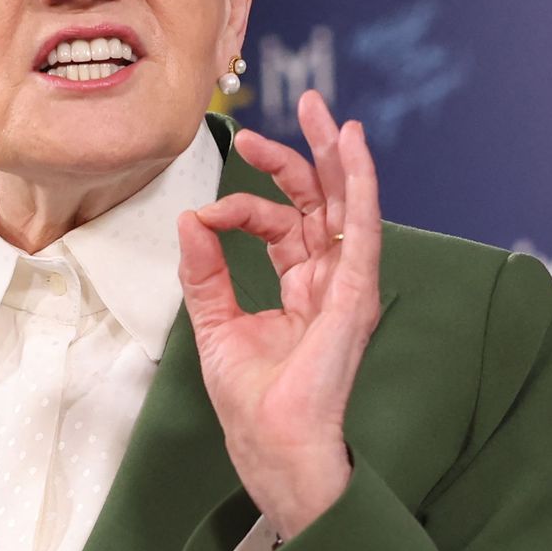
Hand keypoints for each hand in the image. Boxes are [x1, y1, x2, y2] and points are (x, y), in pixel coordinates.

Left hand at [176, 90, 382, 539]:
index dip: (244, 206)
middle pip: (323, 202)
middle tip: (300, 105)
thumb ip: (204, 271)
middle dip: (308, 153)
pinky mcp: (355, 295)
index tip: (207, 217)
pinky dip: (360, 186)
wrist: (273, 445)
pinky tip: (353, 148)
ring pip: (346, 206)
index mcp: (301, 286)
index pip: (280, 223)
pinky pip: (361, 230)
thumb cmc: (253, 402)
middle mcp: (329, 280)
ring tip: (326, 112)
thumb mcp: (215, 324)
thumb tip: (189, 219)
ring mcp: (346, 286)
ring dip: (337, 156)